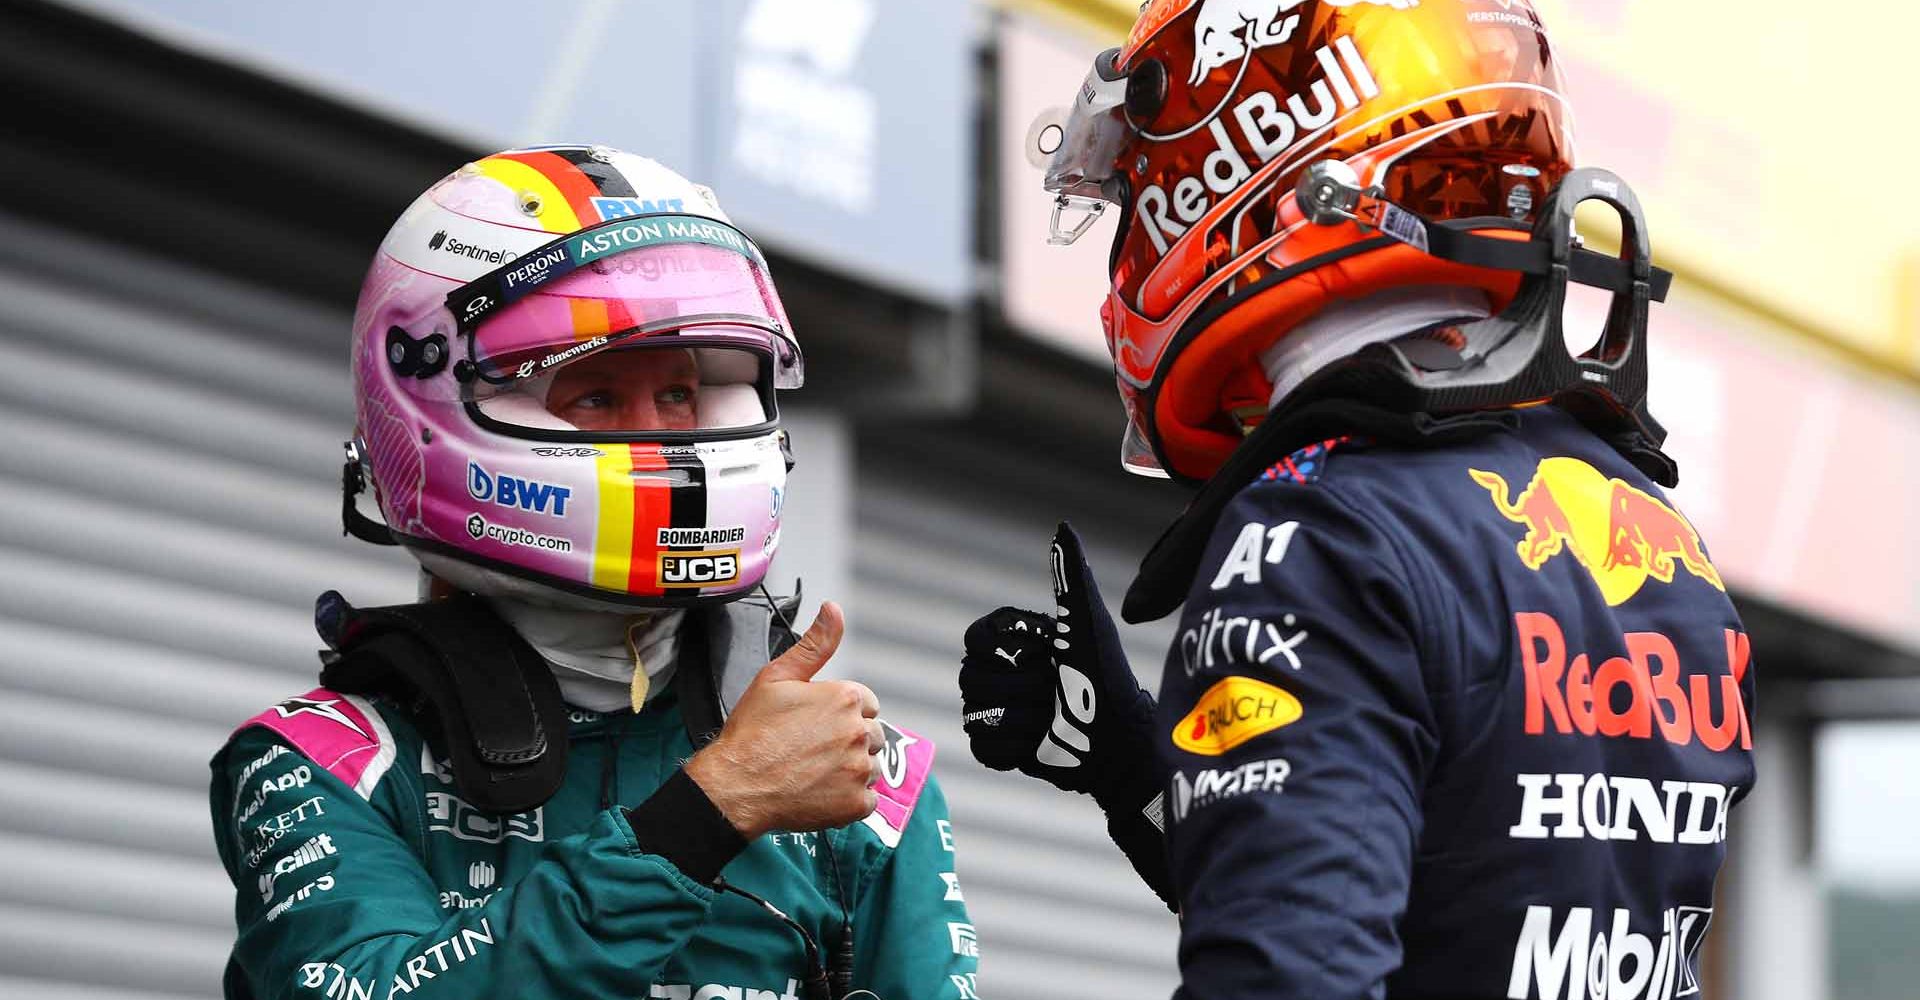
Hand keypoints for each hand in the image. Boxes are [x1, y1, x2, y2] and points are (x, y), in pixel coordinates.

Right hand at [686, 601, 883, 837]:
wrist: (734, 785)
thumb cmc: (752, 731)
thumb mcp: (778, 676)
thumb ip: (815, 643)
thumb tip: (834, 609)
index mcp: (846, 698)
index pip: (865, 703)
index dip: (841, 713)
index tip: (816, 724)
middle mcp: (859, 732)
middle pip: (872, 735)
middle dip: (848, 741)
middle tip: (812, 749)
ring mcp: (859, 770)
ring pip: (870, 767)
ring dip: (850, 769)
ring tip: (813, 771)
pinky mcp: (856, 804)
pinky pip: (866, 799)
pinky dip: (848, 799)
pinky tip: (820, 792)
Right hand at [960, 523, 1156, 800]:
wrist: (1118, 738)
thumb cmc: (1106, 676)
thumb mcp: (1087, 622)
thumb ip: (1071, 576)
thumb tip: (1063, 527)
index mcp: (1011, 642)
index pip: (975, 639)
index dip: (1008, 651)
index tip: (1045, 654)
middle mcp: (997, 673)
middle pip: (971, 679)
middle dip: (1021, 690)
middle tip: (1055, 690)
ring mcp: (993, 711)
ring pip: (976, 714)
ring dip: (1021, 720)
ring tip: (1052, 718)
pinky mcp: (995, 748)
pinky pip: (982, 748)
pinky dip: (1013, 749)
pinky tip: (1040, 744)